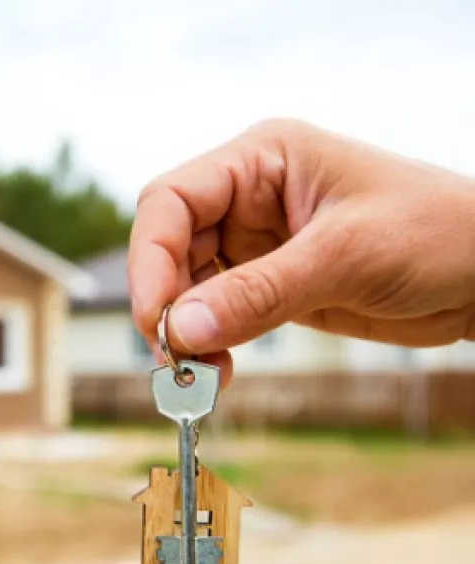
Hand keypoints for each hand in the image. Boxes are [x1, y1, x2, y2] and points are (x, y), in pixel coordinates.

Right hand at [128, 118, 474, 384]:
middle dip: (166, 302)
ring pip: (187, 285)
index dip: (151, 257)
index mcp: (262, 160)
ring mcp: (257, 242)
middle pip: (171, 246)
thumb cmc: (439, 234)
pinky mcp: (269, 283)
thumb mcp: (346, 257)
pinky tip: (216, 371)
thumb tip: (181, 331)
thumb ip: (258, 293)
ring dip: (184, 331)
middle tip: (174, 358)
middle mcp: (249, 196)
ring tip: (196, 375)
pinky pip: (218, 313)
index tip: (155, 316)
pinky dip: (209, 344)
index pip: (173, 201)